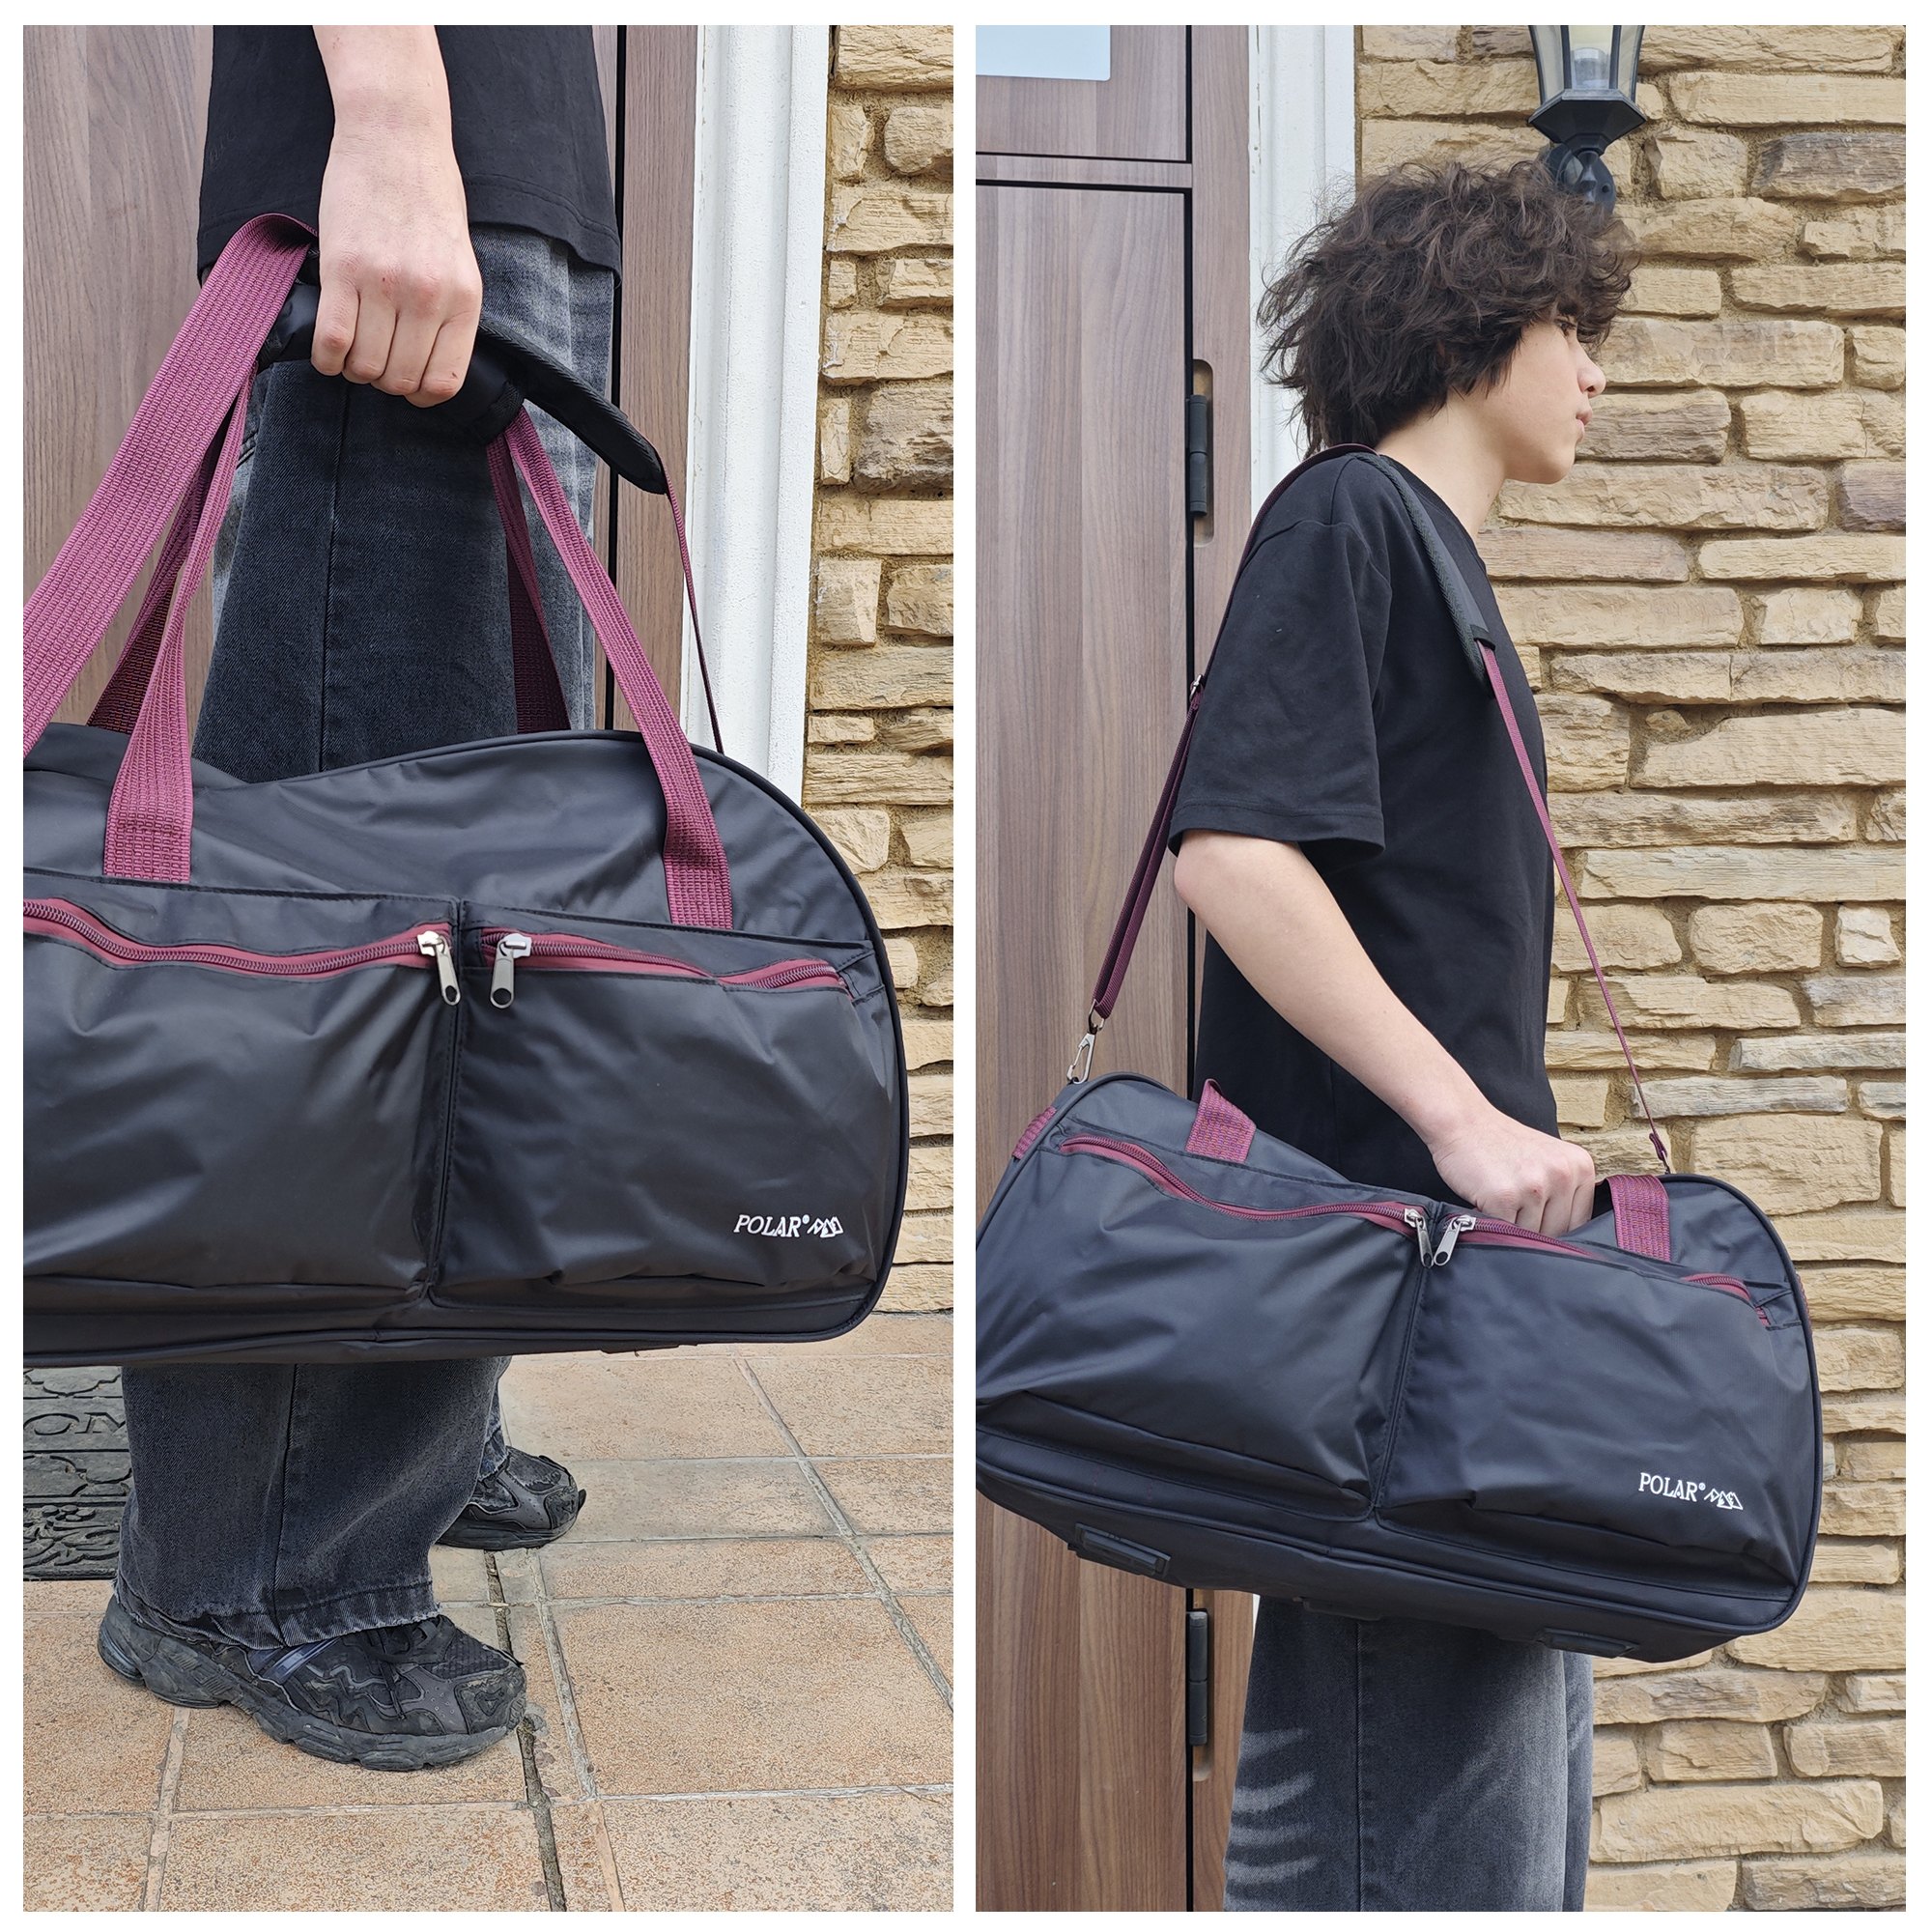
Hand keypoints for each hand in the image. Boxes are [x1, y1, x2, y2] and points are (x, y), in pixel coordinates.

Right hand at [310, 29, 482, 405]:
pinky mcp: (342, 268)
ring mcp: (384, 284)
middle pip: (400, 379)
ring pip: (365, 366)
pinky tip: (327, 349)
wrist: (396, 138)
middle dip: (383, 380)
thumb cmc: (428, 198)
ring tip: (351, 347)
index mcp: (463, 300)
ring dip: (353, 368)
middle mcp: (427, 297)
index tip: (408, 383)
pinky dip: (325, 357)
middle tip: (374, 357)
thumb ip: (450, 311)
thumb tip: (429, 363)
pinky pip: (332, 340)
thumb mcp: (459, 261)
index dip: (422, 394)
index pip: (445, 382)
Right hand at [1426, 1100, 1597, 1235]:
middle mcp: (1562, 1174)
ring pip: (1532, 1235)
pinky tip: (1487, 1200)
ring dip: (1512, 1226)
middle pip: (1558, 1232)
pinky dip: (1493, 1223)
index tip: (1539, 1215)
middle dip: (1534, 1227)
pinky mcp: (1504, 1197)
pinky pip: (1506, 1232)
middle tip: (1514, 1202)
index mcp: (1580, 1166)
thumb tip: (1568, 1239)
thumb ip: (1565, 1191)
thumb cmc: (1500, 1144)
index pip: (1581, 1222)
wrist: (1462, 1123)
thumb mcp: (1548, 1159)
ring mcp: (1534, 1186)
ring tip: (1500, 1197)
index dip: (1558, 1226)